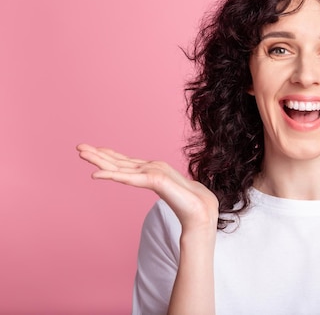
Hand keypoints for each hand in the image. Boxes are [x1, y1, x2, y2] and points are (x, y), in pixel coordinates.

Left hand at [77, 143, 218, 231]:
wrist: (201, 213)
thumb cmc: (190, 208)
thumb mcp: (172, 196)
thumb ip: (166, 190)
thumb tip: (166, 191)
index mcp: (154, 171)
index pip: (126, 162)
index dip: (110, 156)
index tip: (95, 151)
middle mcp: (151, 168)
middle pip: (119, 161)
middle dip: (98, 154)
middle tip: (79, 146)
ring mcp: (153, 172)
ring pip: (119, 165)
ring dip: (98, 158)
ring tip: (81, 151)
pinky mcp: (154, 179)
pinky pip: (126, 177)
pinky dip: (109, 175)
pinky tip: (95, 175)